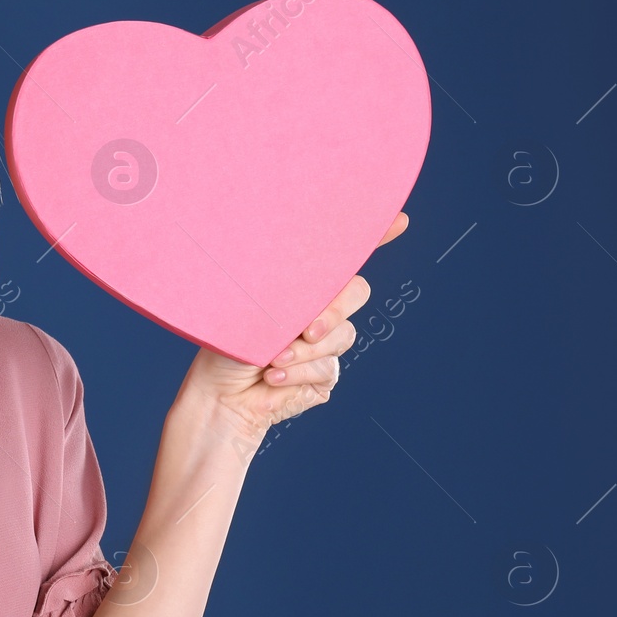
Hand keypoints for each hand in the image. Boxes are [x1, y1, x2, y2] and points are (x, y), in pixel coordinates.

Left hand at [171, 211, 409, 442]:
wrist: (218, 394)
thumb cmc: (226, 346)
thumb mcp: (252, 307)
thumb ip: (285, 288)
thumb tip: (306, 274)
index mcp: (300, 287)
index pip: (342, 258)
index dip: (375, 236)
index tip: (399, 221)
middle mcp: (317, 311)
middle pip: (355, 292)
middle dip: (333, 311)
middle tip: (307, 330)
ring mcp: (325, 344)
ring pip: (342, 335)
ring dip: (304, 350)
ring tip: (271, 360)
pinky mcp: (325, 375)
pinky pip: (327, 367)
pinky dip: (297, 372)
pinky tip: (272, 377)